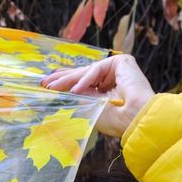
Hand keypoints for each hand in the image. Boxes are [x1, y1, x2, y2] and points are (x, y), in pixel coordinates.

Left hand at [40, 55, 155, 138]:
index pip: (83, 83)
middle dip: (63, 78)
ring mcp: (117, 69)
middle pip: (83, 74)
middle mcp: (112, 78)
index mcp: (106, 91)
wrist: (136, 119)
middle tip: (45, 81)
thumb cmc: (117, 120)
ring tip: (53, 87)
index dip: (66, 83)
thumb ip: (78, 96)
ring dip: (69, 80)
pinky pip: (98, 69)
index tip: (48, 85)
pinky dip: (86, 79)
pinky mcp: (122, 62)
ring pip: (88, 71)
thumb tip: (60, 88)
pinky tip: (75, 89)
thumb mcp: (91, 106)